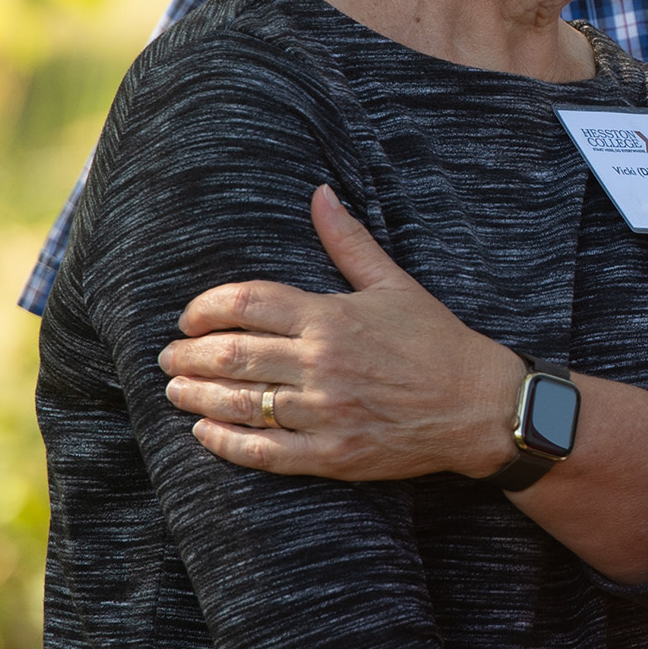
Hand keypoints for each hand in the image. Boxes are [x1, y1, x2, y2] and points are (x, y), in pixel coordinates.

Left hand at [159, 184, 522, 479]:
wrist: (479, 406)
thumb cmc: (437, 341)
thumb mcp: (395, 284)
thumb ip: (348, 242)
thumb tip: (320, 194)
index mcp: (332, 317)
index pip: (246, 304)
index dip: (204, 309)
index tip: (189, 318)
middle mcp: (323, 363)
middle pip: (231, 355)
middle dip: (188, 356)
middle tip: (168, 358)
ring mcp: (326, 412)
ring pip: (239, 403)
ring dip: (196, 397)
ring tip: (176, 391)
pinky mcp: (332, 455)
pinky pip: (263, 451)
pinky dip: (225, 442)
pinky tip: (205, 433)